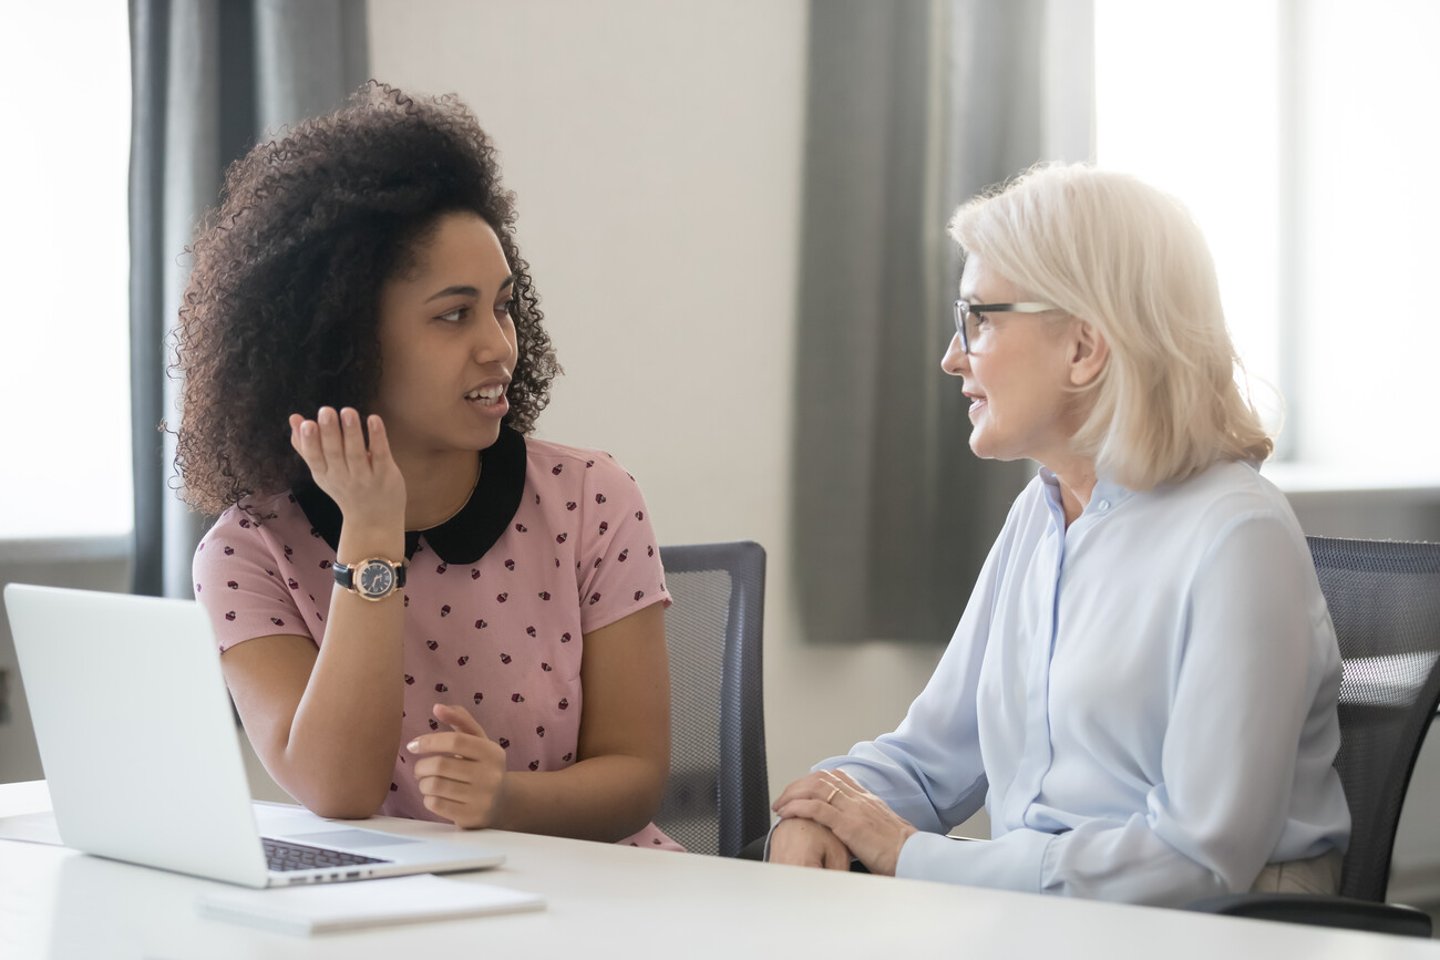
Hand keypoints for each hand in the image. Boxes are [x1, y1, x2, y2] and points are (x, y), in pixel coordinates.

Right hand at [289, 407, 405, 529]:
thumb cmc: (346, 489)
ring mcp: (364, 477)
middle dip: (329, 432)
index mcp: (324, 474)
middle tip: (326, 411)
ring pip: (356, 453)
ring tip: (348, 411)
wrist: (374, 520)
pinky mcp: (385, 475)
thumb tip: (293, 418)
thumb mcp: (322, 472)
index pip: (315, 458)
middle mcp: (342, 477)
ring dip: (352, 432)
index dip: (310, 442)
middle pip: (334, 453)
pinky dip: (377, 437)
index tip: (307, 423)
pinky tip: (374, 419)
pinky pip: (380, 455)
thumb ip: (307, 446)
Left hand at [406, 704, 508, 828]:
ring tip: (427, 782)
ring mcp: (482, 799)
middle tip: (420, 769)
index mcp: (492, 752)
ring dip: (423, 783)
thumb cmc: (483, 767)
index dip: (429, 741)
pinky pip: (435, 805)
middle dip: (421, 766)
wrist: (503, 803)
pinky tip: (435, 796)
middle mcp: (490, 775)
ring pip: (435, 786)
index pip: (455, 741)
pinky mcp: (471, 818)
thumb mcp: (478, 741)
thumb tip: (437, 707)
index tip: (413, 745)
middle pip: (440, 765)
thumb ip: (460, 720)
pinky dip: (428, 799)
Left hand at [773, 770, 917, 875]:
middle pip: (821, 779)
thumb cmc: (900, 851)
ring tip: (780, 805)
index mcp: (867, 799)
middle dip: (797, 786)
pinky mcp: (848, 824)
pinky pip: (816, 808)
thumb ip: (867, 824)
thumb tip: (857, 830)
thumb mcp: (882, 830)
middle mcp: (859, 798)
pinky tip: (787, 812)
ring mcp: (853, 809)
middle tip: (783, 798)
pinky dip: (797, 807)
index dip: (814, 780)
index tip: (801, 788)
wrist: (914, 857)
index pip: (836, 777)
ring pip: (815, 788)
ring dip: (792, 794)